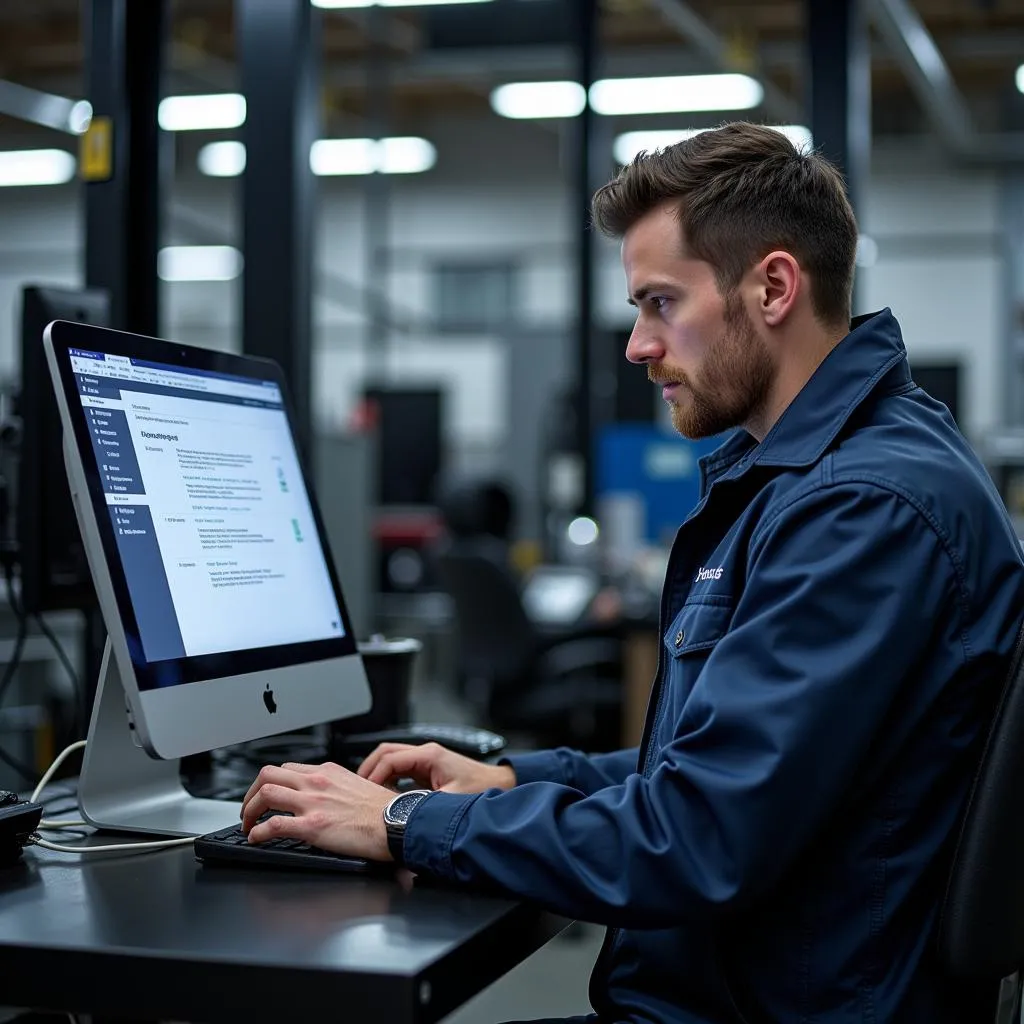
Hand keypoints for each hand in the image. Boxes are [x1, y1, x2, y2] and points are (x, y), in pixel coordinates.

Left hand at [241, 761, 393, 860]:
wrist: (398, 822)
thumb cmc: (384, 810)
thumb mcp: (358, 786)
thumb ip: (337, 788)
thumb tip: (328, 799)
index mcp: (328, 772)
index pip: (288, 768)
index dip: (271, 782)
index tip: (267, 795)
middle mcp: (317, 782)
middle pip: (268, 774)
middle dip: (251, 793)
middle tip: (249, 809)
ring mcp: (313, 803)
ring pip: (265, 794)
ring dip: (249, 810)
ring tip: (247, 824)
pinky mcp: (312, 826)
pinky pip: (273, 825)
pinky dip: (258, 832)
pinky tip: (256, 839)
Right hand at [358, 742, 515, 793]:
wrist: (500, 785)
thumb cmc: (481, 789)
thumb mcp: (450, 800)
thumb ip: (424, 805)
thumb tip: (402, 814)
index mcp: (429, 756)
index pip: (389, 759)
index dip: (373, 775)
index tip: (364, 791)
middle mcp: (426, 754)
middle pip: (386, 753)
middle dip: (369, 769)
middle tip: (357, 789)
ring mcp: (426, 760)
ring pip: (391, 760)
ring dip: (378, 774)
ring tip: (367, 793)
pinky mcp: (428, 770)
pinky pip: (400, 770)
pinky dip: (388, 780)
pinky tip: (385, 796)